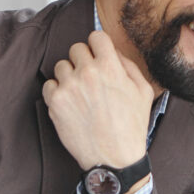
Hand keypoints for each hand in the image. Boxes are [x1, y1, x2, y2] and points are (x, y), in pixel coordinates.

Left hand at [41, 30, 153, 170]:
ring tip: (80, 92)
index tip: (99, 55)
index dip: (99, 46)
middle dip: (84, 60)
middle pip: (76, 48)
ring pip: (61, 65)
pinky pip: (49, 84)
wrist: (114, 157)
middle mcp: (87, 73)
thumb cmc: (131, 126)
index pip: (96, 36)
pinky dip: (58, 91)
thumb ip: (129, 66)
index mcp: (111, 67)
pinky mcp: (55, 102)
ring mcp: (69, 87)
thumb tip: (114, 53)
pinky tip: (71, 102)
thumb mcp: (143, 92)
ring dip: (70, 75)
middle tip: (90, 77)